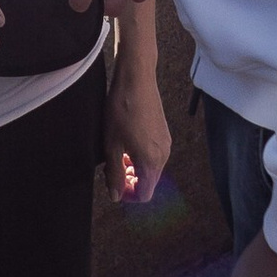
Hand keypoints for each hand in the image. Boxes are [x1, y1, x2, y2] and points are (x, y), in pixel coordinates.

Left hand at [103, 69, 174, 206]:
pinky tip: (126, 144)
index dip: (127, 195)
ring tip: (116, 155)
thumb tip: (115, 196)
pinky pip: (154, 156)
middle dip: (130, 182)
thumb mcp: (111, 145)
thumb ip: (114, 174)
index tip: (113, 185)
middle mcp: (163, 155)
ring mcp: (165, 144)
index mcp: (151, 161)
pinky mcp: (164, 134)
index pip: (144, 194)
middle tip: (111, 170)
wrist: (136, 80)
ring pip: (151, 169)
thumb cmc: (121, 110)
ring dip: (134, 169)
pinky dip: (140, 158)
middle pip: (149, 183)